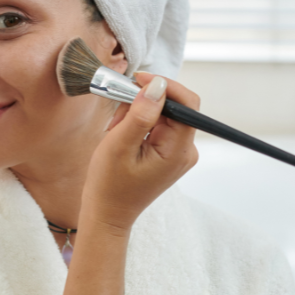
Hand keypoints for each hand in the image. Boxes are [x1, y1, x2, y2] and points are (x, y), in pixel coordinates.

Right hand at [82, 73, 199, 232]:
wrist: (107, 214)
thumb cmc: (109, 185)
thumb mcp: (119, 145)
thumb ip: (140, 114)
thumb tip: (157, 85)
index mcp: (178, 150)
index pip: (187, 103)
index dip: (164, 85)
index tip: (137, 80)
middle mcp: (185, 151)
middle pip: (173, 107)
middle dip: (143, 104)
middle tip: (117, 116)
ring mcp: (177, 153)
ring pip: (162, 115)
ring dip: (137, 115)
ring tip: (116, 133)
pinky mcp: (168, 153)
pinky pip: (158, 126)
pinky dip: (138, 125)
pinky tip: (122, 138)